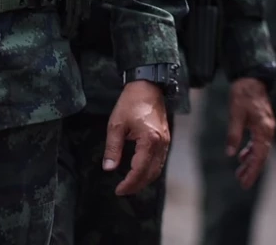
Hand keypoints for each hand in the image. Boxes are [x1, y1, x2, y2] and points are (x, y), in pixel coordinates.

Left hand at [103, 80, 170, 195]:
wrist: (148, 86)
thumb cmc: (131, 103)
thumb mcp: (116, 125)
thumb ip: (113, 148)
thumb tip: (109, 168)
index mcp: (149, 141)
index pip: (139, 170)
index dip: (129, 183)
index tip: (118, 190)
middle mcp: (161, 143)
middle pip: (151, 173)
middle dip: (137, 185)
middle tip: (122, 190)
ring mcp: (166, 141)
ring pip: (158, 168)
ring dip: (145, 179)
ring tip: (130, 184)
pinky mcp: (166, 138)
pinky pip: (160, 160)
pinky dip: (151, 170)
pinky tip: (140, 170)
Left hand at [226, 77, 275, 188]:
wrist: (251, 78)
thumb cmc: (243, 95)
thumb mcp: (236, 114)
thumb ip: (234, 134)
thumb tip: (230, 154)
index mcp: (264, 129)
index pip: (259, 155)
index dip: (253, 170)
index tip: (245, 183)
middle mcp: (268, 130)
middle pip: (262, 155)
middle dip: (252, 170)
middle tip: (242, 184)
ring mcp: (266, 127)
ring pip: (260, 150)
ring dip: (251, 162)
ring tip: (240, 174)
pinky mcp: (262, 124)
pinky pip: (258, 142)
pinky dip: (251, 151)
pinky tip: (242, 157)